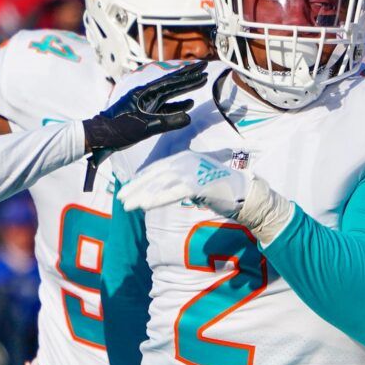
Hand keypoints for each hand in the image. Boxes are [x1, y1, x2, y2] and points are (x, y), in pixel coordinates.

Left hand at [81, 60, 206, 160]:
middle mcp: (148, 94)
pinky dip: (178, 105)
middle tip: (205, 68)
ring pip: (171, 93)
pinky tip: (188, 104)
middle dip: (190, 76)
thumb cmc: (119, 129)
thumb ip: (167, 122)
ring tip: (200, 82)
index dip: (188, 75)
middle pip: (173, 83)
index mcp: (146, 93)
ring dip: (186, 88)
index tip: (202, 68)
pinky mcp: (146, 113)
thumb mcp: (144, 127)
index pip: (172, 81)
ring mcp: (147, 103)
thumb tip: (189, 118)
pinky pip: (166, 106)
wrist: (100, 135)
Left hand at [117, 150, 250, 216]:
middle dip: (135, 188)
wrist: (243, 192)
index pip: (156, 169)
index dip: (140, 180)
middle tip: (121, 199)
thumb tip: (167, 193)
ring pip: (159, 184)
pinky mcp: (195, 184)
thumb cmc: (221, 189)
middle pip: (154, 175)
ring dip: (141, 196)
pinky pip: (171, 193)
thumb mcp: (197, 181)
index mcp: (183, 157)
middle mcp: (184, 161)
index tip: (127, 190)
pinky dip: (156, 199)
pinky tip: (144, 206)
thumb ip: (181, 183)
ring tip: (128, 205)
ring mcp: (189, 171)